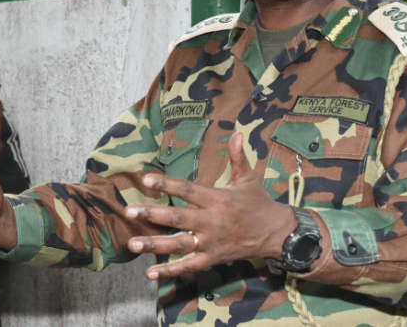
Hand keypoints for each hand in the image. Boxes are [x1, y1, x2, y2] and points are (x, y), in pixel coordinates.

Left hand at [125, 132, 297, 279]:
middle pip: (178, 218)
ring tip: (132, 244)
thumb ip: (237, 157)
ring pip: (179, 244)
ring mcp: (211, 242)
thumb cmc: (259, 203)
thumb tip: (235, 132)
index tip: (146, 179)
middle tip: (129, 212)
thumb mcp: (248, 178)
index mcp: (217, 199)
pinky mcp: (212, 258)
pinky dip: (170, 272)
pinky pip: (189, 266)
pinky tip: (150, 274)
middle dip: (152, 215)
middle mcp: (211, 221)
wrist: (277, 233)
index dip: (167, 184)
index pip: (188, 190)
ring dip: (155, 245)